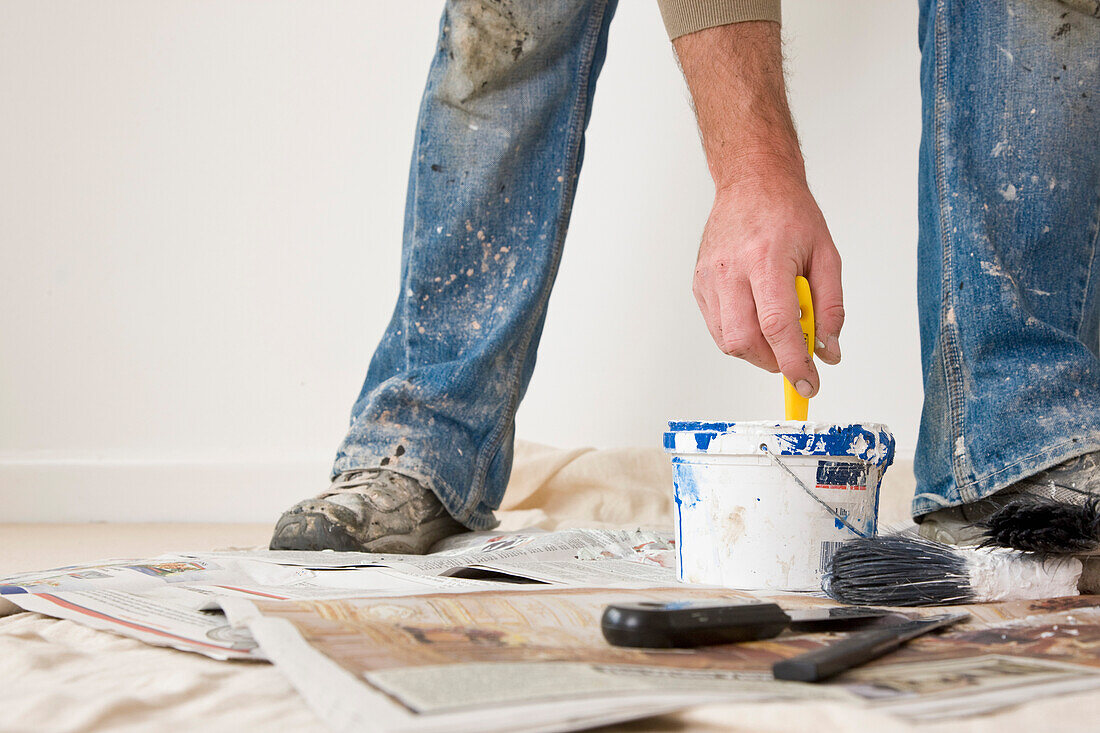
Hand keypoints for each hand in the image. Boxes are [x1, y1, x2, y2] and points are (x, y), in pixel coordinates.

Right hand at [693, 166, 842, 396]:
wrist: (752, 181)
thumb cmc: (789, 213)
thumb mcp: (826, 255)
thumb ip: (830, 307)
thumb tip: (828, 351)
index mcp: (766, 259)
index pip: (777, 326)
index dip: (794, 363)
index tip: (808, 383)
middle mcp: (731, 269)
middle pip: (744, 341)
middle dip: (772, 361)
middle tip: (792, 357)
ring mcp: (709, 277)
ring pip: (727, 340)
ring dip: (756, 350)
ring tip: (775, 330)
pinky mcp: (699, 282)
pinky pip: (717, 326)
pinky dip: (739, 333)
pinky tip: (756, 315)